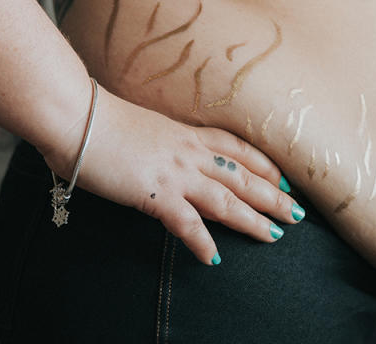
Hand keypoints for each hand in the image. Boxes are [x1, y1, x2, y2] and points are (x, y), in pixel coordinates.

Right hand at [44, 85, 303, 264]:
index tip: (283, 178)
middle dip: (273, 195)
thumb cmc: (100, 119)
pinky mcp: (155, 193)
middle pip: (242, 175)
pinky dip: (202, 242)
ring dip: (253, 219)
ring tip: (275, 235)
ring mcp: (174, 173)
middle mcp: (188, 152)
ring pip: (226, 199)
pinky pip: (186, 223)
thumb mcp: (143, 126)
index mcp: (186, 133)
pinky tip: (214, 258)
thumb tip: (162, 152)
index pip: (236, 148)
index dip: (263, 164)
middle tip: (298, 213)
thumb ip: (160, 141)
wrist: (77, 117)